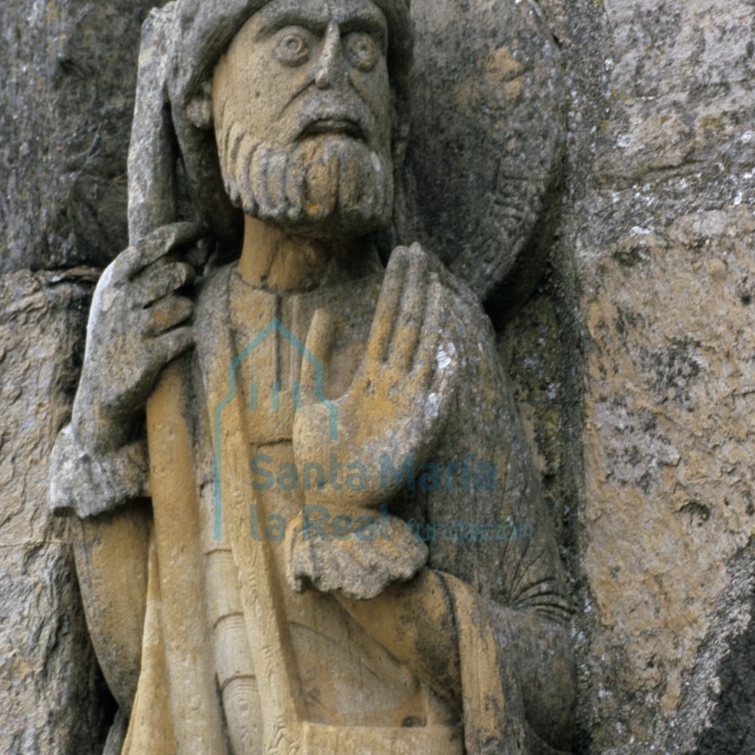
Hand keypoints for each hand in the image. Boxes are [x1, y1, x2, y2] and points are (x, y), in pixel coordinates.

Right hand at [71, 222, 199, 453]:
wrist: (102, 391)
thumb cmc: (120, 336)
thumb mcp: (118, 301)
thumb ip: (148, 275)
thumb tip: (193, 250)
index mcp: (112, 281)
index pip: (151, 245)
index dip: (180, 232)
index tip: (202, 229)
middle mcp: (121, 300)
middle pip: (177, 273)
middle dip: (187, 281)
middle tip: (179, 293)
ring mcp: (135, 327)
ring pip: (185, 306)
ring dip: (184, 316)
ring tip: (165, 328)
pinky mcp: (150, 355)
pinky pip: (187, 336)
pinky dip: (185, 341)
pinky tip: (171, 347)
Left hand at [293, 243, 458, 507]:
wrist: (327, 503)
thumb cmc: (318, 459)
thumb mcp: (307, 399)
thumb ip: (315, 358)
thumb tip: (323, 312)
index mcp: (370, 379)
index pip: (388, 322)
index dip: (394, 288)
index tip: (402, 254)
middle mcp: (394, 387)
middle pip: (408, 327)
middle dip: (412, 290)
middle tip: (418, 251)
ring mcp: (407, 408)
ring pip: (422, 354)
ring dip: (430, 321)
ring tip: (434, 287)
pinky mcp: (416, 435)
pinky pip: (436, 401)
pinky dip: (443, 379)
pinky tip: (447, 351)